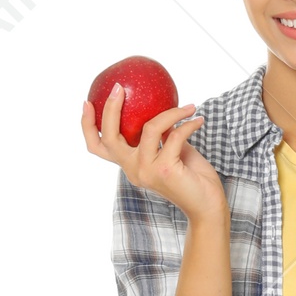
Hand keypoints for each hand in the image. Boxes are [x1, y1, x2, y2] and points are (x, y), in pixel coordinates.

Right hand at [81, 86, 227, 228]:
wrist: (208, 207)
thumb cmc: (192, 179)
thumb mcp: (172, 151)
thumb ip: (162, 135)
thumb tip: (161, 108)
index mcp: (130, 165)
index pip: (99, 148)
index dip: (88, 126)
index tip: (87, 102)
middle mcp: (133, 169)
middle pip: (109, 138)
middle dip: (110, 109)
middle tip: (120, 88)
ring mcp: (146, 170)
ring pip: (150, 128)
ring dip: (172, 112)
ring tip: (190, 107)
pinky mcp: (164, 169)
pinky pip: (174, 135)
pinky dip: (188, 125)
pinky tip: (198, 121)